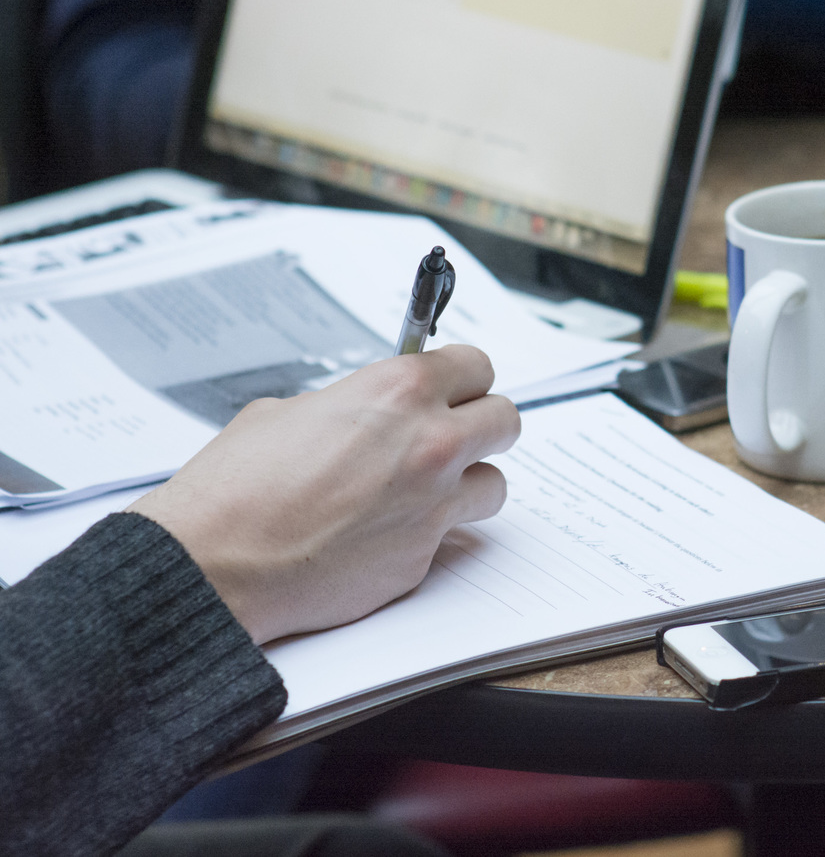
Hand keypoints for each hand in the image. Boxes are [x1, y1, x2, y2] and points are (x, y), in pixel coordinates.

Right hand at [130, 346, 521, 643]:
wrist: (212, 565)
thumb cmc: (235, 487)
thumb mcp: (288, 411)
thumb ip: (353, 405)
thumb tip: (371, 414)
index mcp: (400, 391)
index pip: (477, 366)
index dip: (461, 379)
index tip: (452, 389)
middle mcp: (432, 443)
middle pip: (505, 420)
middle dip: (480, 426)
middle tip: (453, 435)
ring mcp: (434, 506)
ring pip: (494, 485)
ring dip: (467, 485)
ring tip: (424, 491)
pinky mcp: (423, 559)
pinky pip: (448, 538)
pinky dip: (425, 534)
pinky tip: (380, 535)